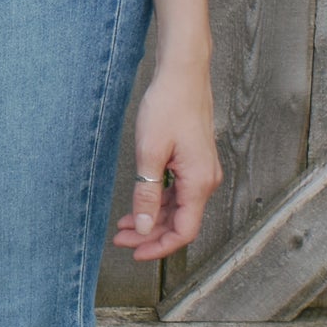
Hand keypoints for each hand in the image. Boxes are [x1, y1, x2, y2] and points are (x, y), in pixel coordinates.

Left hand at [112, 67, 219, 261]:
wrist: (183, 74)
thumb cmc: (168, 106)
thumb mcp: (150, 153)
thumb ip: (147, 194)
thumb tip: (144, 227)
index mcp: (199, 182)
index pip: (184, 232)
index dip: (159, 247)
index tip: (134, 252)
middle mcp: (206, 181)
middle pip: (181, 223)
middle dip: (150, 235)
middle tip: (120, 239)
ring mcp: (202, 172)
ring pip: (179, 209)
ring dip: (153, 220)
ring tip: (124, 225)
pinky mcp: (195, 162)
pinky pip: (179, 193)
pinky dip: (159, 203)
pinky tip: (139, 205)